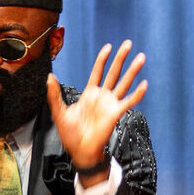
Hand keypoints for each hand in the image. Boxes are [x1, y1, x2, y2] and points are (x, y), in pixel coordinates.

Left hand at [49, 41, 149, 181]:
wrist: (79, 150)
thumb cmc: (70, 134)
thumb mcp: (58, 111)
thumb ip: (54, 94)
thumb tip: (49, 77)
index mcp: (89, 94)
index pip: (98, 72)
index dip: (103, 59)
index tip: (108, 47)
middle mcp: (102, 97)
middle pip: (114, 73)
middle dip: (121, 58)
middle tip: (128, 44)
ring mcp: (110, 104)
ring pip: (124, 83)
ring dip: (133, 71)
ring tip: (141, 58)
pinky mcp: (116, 113)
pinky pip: (129, 102)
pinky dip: (137, 94)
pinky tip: (144, 84)